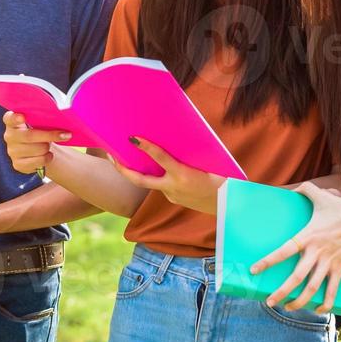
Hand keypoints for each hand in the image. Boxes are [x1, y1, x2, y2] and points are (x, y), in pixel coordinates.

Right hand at [3, 112, 70, 175]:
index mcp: (13, 122)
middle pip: (29, 136)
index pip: (9, 119)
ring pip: (37, 149)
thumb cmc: (38, 132)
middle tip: (65, 135)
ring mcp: (12, 151)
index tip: (22, 117)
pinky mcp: (18, 164)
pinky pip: (38, 161)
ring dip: (48, 147)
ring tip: (49, 145)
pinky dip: (48, 157)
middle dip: (49, 135)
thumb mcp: (38, 123)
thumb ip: (42, 119)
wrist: (37, 150)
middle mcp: (9, 136)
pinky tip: (48, 154)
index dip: (15, 118)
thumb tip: (60, 120)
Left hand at [110, 137, 224, 214]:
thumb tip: (173, 137)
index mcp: (183, 175)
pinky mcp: (173, 199)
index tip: (133, 138)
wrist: (229, 204)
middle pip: (140, 180)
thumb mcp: (207, 163)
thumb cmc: (221, 178)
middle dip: (123, 169)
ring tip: (127, 157)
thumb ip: (188, 153)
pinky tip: (153, 168)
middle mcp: (173, 187)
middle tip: (111, 156)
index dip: (146, 147)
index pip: (161, 158)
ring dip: (139, 172)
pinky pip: (161, 186)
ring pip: (150, 182)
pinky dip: (156, 176)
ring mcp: (171, 195)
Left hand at [252, 182, 340, 313]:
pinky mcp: (340, 270)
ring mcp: (329, 264)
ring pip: (312, 288)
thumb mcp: (323, 197)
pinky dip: (325, 303)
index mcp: (308, 237)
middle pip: (296, 277)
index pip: (284, 251)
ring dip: (299, 301)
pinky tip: (317, 310)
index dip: (268, 261)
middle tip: (269, 301)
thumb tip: (292, 188)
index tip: (254, 270)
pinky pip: (332, 291)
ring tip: (287, 308)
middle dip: (281, 292)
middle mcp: (317, 253)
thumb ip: (306, 190)